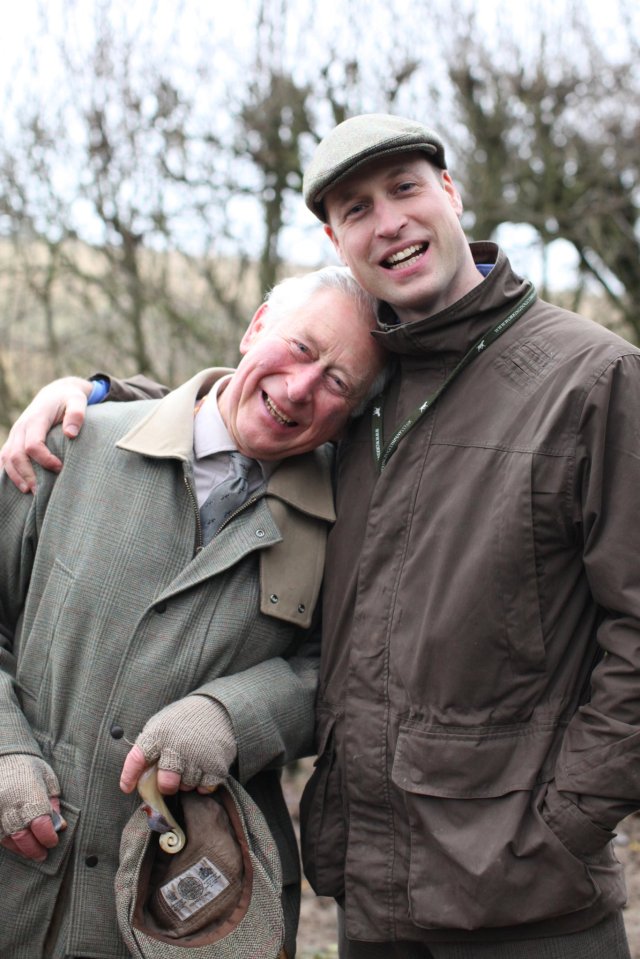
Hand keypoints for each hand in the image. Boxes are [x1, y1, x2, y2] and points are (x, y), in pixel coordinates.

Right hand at [0, 376, 92, 493]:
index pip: (33, 444)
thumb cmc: (69, 399)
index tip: (60, 467)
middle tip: (40, 491)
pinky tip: (18, 485)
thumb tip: (70, 434)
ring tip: (29, 491)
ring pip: (7, 458)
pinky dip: (9, 471)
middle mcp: (21, 427)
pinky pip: (5, 457)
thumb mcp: (77, 400)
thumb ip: (76, 414)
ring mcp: (15, 434)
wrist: (54, 394)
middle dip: (27, 474)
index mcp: (36, 418)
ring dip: (16, 476)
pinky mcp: (14, 440)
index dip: (44, 459)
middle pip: (16, 455)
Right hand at [0, 755, 64, 861]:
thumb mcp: (47, 779)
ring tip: (30, 851)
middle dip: (34, 849)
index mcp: (30, 794)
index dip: (48, 837)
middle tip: (43, 854)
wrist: (4, 755)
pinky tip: (16, 844)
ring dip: (20, 849)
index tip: (53, 841)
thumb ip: (53, 803)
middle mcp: (10, 804)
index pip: (41, 824)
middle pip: (22, 837)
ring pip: (7, 839)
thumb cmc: (29, 767)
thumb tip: (59, 825)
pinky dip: (7, 842)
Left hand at [119, 696, 236, 795]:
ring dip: (187, 781)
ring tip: (191, 764)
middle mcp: (177, 746)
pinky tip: (203, 769)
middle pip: (167, 783)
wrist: (217, 707)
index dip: (129, 776)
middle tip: (170, 780)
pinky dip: (204, 783)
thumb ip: (150, 746)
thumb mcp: (161, 724)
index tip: (126, 788)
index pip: (137, 759)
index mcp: (158, 734)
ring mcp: (198, 756)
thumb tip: (138, 774)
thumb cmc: (183, 719)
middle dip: (167, 785)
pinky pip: (206, 787)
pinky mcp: (216, 764)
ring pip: (187, 786)